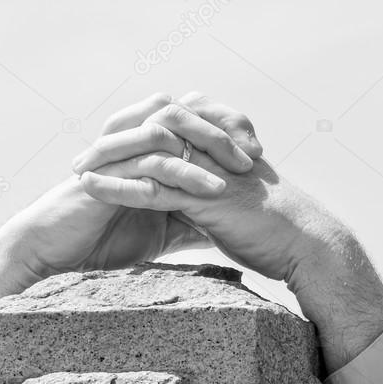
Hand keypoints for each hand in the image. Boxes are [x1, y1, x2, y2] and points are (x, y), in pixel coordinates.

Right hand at [0, 93, 261, 313]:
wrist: (53, 252)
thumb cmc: (98, 242)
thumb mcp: (155, 231)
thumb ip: (183, 220)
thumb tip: (217, 229)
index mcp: (145, 149)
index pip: (192, 123)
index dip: (226, 132)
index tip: (259, 156)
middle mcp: (134, 143)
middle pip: (187, 114)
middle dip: (225, 129)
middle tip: (257, 154)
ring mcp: (121, 154)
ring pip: (173, 130)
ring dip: (211, 147)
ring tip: (243, 170)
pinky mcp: (110, 172)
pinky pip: (153, 162)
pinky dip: (185, 173)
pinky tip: (211, 189)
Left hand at [75, 106, 382, 368]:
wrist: (306, 246)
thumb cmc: (276, 236)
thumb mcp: (237, 212)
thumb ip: (212, 204)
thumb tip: (190, 215)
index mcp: (218, 152)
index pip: (167, 137)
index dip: (134, 144)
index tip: (103, 155)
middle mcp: (211, 152)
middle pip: (151, 137)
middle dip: (114, 145)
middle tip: (80, 157)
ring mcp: (208, 170)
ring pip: (147, 156)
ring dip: (108, 163)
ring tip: (76, 173)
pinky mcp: (205, 195)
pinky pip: (153, 186)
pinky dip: (119, 187)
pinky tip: (93, 190)